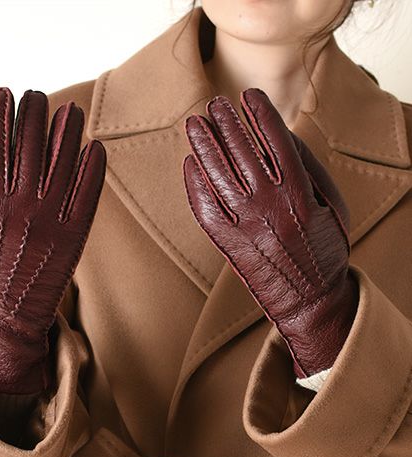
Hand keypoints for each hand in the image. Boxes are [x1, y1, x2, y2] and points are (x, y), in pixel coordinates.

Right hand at [0, 87, 105, 394]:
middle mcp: (22, 208)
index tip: (1, 93)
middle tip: (34, 98)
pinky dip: (94, 167)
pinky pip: (89, 194)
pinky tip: (94, 147)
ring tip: (69, 111)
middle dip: (32, 113)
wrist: (3, 325)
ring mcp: (51, 222)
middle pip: (32, 144)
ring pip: (64, 161)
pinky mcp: (74, 238)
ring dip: (68, 130)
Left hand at [182, 87, 358, 378]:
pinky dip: (194, 185)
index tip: (247, 94)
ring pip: (217, 176)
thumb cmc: (324, 247)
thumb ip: (307, 166)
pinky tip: (189, 164)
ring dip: (203, 146)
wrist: (309, 298)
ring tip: (194, 124)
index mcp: (299, 192)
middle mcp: (269, 206)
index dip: (260, 114)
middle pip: (241, 153)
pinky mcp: (227, 244)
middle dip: (225, 124)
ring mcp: (245, 225)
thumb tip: (280, 133)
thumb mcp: (331, 203)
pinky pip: (204, 209)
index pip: (276, 140)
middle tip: (213, 104)